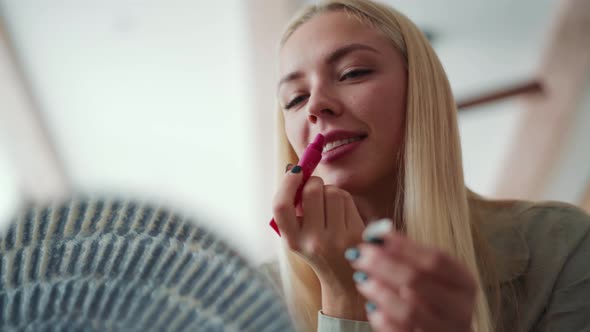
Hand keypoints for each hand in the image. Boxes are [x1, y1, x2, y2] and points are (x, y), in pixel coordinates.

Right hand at [272, 166, 366, 318]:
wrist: (343, 279)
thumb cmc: (316, 248)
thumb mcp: (297, 234)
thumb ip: (292, 206)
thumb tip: (292, 169)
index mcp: (293, 241)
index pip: (281, 206)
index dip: (286, 184)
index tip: (294, 171)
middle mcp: (313, 242)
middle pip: (312, 191)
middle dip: (313, 182)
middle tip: (314, 187)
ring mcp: (337, 239)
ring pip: (333, 191)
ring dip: (329, 190)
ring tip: (328, 204)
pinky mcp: (357, 234)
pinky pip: (347, 199)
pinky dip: (343, 198)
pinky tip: (340, 211)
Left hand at [348, 231, 476, 330]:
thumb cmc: (433, 298)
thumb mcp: (429, 276)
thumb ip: (406, 254)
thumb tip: (375, 234)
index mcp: (464, 282)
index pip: (436, 260)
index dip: (405, 247)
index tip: (379, 237)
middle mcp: (459, 308)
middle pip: (419, 282)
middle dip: (385, 265)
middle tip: (361, 255)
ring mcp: (445, 330)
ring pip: (410, 311)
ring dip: (381, 292)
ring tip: (362, 279)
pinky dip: (384, 320)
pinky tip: (371, 308)